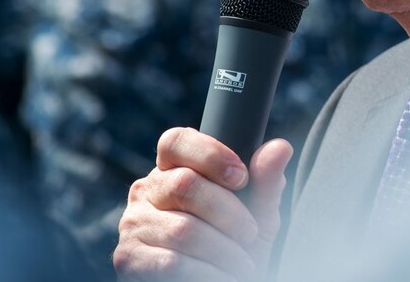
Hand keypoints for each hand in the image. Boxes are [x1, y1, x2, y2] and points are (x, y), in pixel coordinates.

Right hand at [114, 127, 292, 280]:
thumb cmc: (235, 247)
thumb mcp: (256, 215)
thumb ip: (265, 183)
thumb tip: (280, 147)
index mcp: (172, 169)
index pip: (176, 141)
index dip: (210, 154)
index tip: (241, 177)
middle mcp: (146, 191)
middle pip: (184, 184)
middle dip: (229, 212)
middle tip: (250, 234)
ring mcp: (134, 224)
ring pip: (183, 229)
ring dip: (224, 251)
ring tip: (242, 264)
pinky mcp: (129, 259)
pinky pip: (172, 262)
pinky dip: (207, 273)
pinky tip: (221, 276)